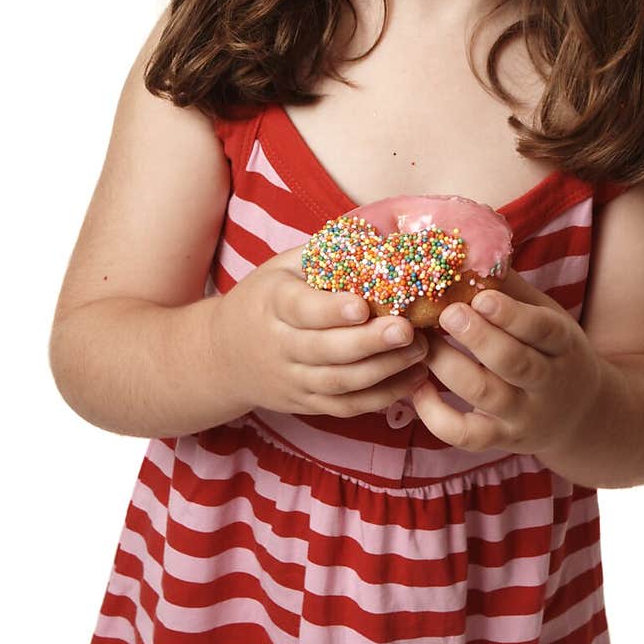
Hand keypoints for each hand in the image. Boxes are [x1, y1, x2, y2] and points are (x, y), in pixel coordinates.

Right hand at [212, 244, 428, 417]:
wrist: (222, 355)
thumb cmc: (264, 299)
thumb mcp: (281, 267)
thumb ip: (324, 255)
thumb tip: (380, 237)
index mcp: (272, 303)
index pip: (300, 309)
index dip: (330, 310)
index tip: (362, 305)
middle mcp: (279, 345)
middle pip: (325, 350)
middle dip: (369, 342)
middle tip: (408, 330)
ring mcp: (292, 379)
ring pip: (338, 383)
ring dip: (384, 371)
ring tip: (420, 351)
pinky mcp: (306, 403)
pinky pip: (345, 407)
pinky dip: (381, 397)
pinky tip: (413, 379)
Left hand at [410, 267, 601, 456]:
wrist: (582, 416)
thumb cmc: (552, 352)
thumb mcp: (547, 317)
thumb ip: (512, 289)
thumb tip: (469, 246)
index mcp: (563, 345)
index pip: (543, 329)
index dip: (512, 315)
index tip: (481, 297)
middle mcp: (548, 383)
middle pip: (514, 363)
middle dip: (478, 338)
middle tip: (447, 314)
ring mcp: (524, 416)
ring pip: (486, 396)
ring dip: (448, 368)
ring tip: (422, 342)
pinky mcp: (502, 440)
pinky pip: (466, 435)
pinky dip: (436, 416)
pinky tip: (417, 389)